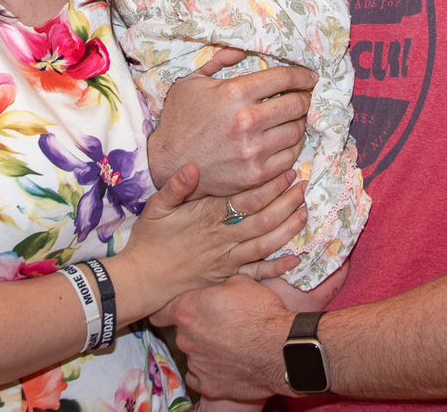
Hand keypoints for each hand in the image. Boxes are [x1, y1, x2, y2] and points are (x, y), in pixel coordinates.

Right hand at [114, 164, 306, 322]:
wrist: (141, 280)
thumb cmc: (148, 240)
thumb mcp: (156, 207)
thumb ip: (176, 187)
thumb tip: (192, 166)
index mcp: (207, 216)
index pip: (247, 198)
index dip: (271, 185)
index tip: (287, 172)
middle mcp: (222, 237)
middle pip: (263, 218)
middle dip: (287, 201)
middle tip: (304, 186)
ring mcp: (226, 259)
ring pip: (265, 243)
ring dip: (288, 228)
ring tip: (305, 213)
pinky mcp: (226, 276)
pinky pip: (256, 273)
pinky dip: (277, 268)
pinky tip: (295, 259)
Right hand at [147, 59, 314, 195]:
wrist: (165, 163)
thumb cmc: (178, 119)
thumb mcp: (192, 82)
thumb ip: (219, 60)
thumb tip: (242, 47)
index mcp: (234, 93)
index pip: (284, 78)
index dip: (303, 76)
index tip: (310, 77)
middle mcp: (246, 121)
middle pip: (297, 104)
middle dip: (305, 98)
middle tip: (304, 97)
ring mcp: (252, 150)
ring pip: (297, 131)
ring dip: (300, 123)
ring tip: (295, 119)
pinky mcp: (254, 174)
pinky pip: (290, 158)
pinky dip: (293, 147)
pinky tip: (286, 141)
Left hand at [158, 276, 295, 400]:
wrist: (281, 348)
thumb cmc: (262, 313)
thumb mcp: (241, 283)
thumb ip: (218, 287)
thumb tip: (216, 288)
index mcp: (188, 310)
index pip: (160, 311)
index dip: (167, 310)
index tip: (174, 312)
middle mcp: (186, 339)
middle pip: (182, 332)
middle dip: (196, 328)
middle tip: (220, 325)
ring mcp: (196, 364)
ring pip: (194, 354)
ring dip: (206, 349)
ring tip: (232, 344)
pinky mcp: (208, 385)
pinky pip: (201, 375)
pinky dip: (212, 370)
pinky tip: (229, 362)